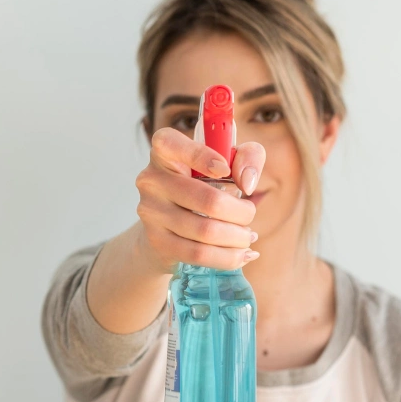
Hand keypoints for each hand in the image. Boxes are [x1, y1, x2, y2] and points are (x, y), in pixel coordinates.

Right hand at [135, 127, 264, 272]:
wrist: (168, 225)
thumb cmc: (202, 185)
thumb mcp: (228, 161)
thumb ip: (248, 156)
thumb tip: (247, 182)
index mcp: (164, 151)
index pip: (171, 144)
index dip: (202, 156)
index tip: (226, 170)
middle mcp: (151, 180)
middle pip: (208, 200)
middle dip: (241, 212)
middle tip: (249, 215)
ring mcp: (151, 212)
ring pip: (206, 231)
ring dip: (237, 237)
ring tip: (247, 237)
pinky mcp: (157, 241)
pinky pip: (199, 254)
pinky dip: (228, 257)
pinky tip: (242, 255)